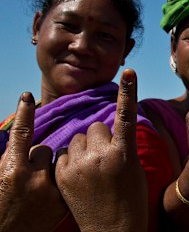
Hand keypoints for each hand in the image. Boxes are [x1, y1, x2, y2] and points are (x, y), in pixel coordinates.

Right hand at [0, 92, 67, 231]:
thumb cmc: (1, 205)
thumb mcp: (0, 177)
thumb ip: (12, 157)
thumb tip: (22, 134)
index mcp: (12, 171)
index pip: (20, 135)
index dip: (24, 114)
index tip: (27, 96)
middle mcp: (33, 179)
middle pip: (45, 149)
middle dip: (39, 158)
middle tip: (30, 177)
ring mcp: (52, 190)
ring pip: (60, 162)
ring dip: (54, 169)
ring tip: (40, 189)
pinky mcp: (65, 201)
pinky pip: (69, 177)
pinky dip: (64, 182)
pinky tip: (52, 195)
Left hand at [55, 69, 146, 231]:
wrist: (113, 230)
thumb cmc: (131, 200)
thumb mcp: (134, 169)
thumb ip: (123, 147)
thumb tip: (111, 131)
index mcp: (124, 154)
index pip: (126, 115)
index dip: (129, 92)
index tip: (130, 72)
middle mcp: (101, 156)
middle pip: (96, 127)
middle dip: (100, 137)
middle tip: (106, 158)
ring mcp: (79, 165)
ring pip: (79, 138)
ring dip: (85, 148)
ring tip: (92, 169)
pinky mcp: (62, 175)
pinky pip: (64, 153)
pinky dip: (71, 160)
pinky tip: (79, 177)